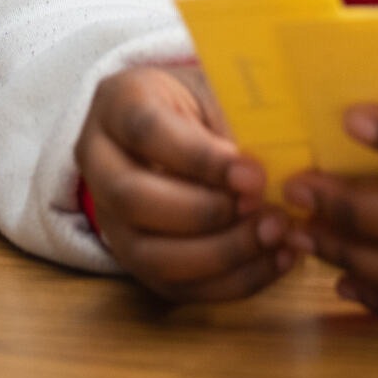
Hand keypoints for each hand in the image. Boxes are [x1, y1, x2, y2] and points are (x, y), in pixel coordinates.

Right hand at [76, 63, 305, 302]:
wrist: (181, 127)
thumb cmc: (204, 103)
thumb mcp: (217, 90)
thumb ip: (237, 121)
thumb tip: (278, 169)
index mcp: (117, 104)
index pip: (147, 132)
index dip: (201, 158)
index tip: (253, 174)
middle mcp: (100, 164)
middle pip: (134, 199)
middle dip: (206, 213)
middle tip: (265, 209)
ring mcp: (111, 220)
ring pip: (151, 255)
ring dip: (221, 253)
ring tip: (275, 235)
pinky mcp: (137, 262)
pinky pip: (178, 287)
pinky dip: (233, 280)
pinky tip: (277, 259)